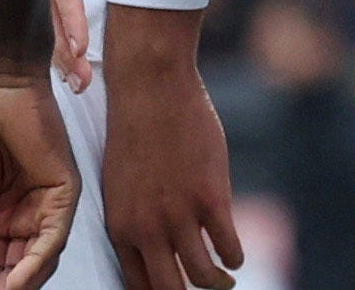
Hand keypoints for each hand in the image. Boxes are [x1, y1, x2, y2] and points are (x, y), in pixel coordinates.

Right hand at [0, 72, 81, 289]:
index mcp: (4, 207)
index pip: (1, 257)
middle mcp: (29, 207)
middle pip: (23, 262)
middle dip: (6, 286)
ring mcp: (48, 198)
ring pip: (42, 255)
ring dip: (22, 281)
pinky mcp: (63, 188)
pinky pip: (54, 234)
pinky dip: (36, 261)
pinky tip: (16, 280)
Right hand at [49, 0, 164, 87]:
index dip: (67, 15)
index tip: (78, 50)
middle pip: (48, 1)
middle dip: (61, 42)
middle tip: (80, 81)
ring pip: (46, 5)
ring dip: (59, 43)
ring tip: (79, 82)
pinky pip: (52, 0)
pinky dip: (59, 29)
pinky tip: (71, 60)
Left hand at [101, 6, 241, 289]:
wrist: (149, 84)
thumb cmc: (134, 126)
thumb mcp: (121, 182)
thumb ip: (137, 217)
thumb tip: (156, 246)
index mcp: (120, 226)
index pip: (138, 285)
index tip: (174, 289)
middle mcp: (147, 229)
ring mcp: (180, 215)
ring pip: (203, 277)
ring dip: (217, 283)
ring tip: (224, 281)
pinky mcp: (210, 198)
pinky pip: (229, 247)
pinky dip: (235, 257)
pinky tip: (235, 254)